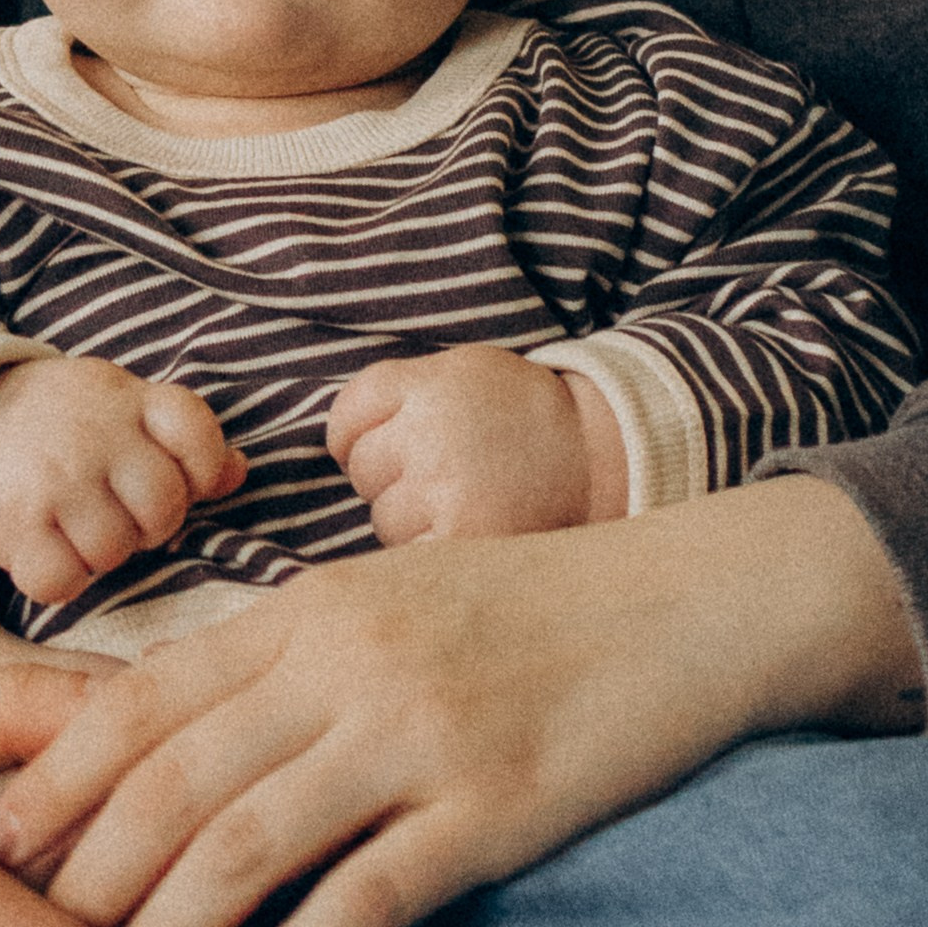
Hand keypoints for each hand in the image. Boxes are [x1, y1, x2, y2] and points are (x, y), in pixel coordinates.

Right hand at [0, 358, 243, 611]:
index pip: (196, 432)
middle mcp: (95, 435)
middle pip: (163, 508)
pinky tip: (45, 549)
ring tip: (74, 527)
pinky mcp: (14, 520)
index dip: (201, 468)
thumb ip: (181, 438)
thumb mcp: (120, 409)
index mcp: (128, 400)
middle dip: (147, 524)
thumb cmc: (58, 424)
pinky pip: (63, 580)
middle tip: (114, 513)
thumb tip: (238, 472)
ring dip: (99, 553)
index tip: (177, 476)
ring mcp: (55, 478)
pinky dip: (58, 578)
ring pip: (115, 551)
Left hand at [0, 475, 923, 926]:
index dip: (53, 779)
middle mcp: (347, 661)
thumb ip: (282, 656)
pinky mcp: (492, 809)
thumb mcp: (387, 599)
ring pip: (245, 843)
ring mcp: (419, 734)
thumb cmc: (529, 610)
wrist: (692, 605)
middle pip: (170, 780)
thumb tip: (164, 730)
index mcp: (307, 608)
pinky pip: (365, 896)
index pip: (143, 698)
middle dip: (77, 876)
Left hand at [327, 346, 625, 541]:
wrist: (595, 458)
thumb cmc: (520, 417)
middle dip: (392, 476)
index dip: (361, 435)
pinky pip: (409, 554)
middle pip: (363, 469)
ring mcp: (444, 491)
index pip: (347, 417)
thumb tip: (332, 441)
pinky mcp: (461, 540)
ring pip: (383, 518)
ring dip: (411, 518)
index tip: (396, 442)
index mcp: (429, 385)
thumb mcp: (462, 372)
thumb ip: (398, 392)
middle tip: (447, 471)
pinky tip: (468, 530)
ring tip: (465, 500)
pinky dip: (432, 550)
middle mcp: (431, 433)